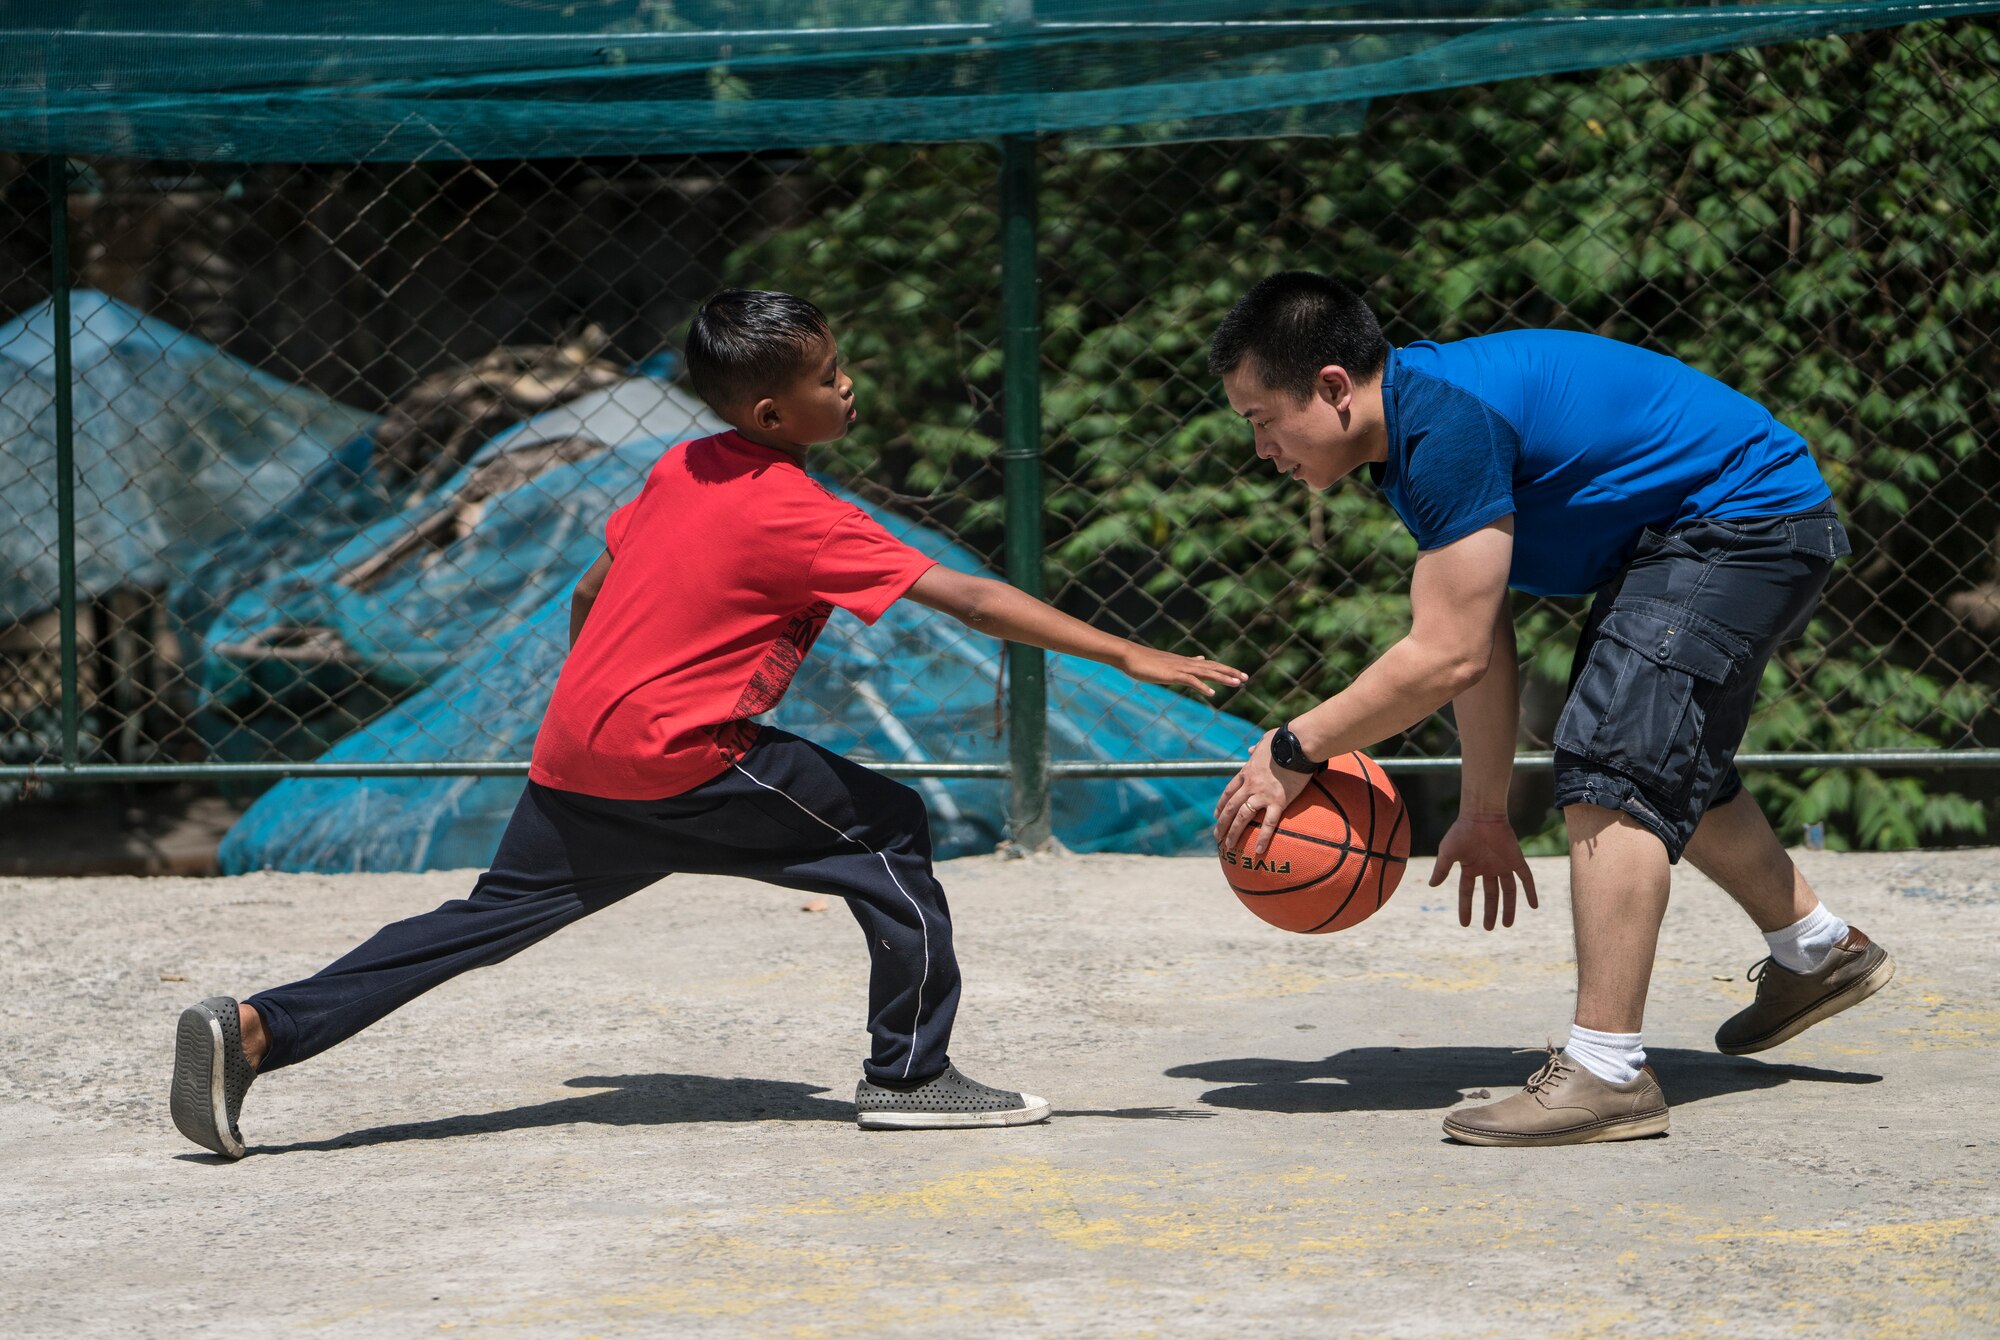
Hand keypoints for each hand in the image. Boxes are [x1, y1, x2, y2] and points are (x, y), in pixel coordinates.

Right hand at [1121, 646, 1246, 696]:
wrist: (1130, 656)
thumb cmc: (1145, 661)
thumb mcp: (1169, 663)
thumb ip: (1186, 663)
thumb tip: (1200, 659)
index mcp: (1185, 662)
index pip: (1209, 666)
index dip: (1224, 670)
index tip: (1238, 675)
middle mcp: (1186, 663)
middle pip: (1212, 668)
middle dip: (1229, 672)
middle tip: (1246, 678)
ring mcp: (1179, 668)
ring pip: (1205, 673)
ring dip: (1222, 678)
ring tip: (1237, 683)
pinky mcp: (1172, 674)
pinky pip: (1190, 681)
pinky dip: (1202, 687)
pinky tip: (1212, 693)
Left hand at [1213, 730, 1313, 855]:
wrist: (1298, 743)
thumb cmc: (1284, 739)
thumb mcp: (1266, 740)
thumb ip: (1257, 746)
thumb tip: (1251, 748)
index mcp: (1247, 771)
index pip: (1229, 791)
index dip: (1221, 804)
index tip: (1216, 815)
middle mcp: (1250, 784)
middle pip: (1231, 806)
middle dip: (1222, 823)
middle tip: (1217, 836)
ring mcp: (1262, 794)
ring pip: (1242, 817)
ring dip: (1233, 833)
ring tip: (1228, 846)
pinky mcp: (1278, 801)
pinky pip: (1268, 823)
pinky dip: (1262, 837)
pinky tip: (1258, 850)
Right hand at [1428, 813, 1538, 930]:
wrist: (1482, 815)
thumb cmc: (1462, 831)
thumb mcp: (1448, 853)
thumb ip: (1441, 869)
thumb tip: (1431, 886)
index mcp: (1471, 868)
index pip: (1467, 892)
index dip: (1466, 908)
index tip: (1465, 924)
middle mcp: (1487, 868)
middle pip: (1490, 895)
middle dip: (1490, 911)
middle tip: (1488, 928)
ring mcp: (1503, 865)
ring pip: (1508, 891)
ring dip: (1509, 908)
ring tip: (1507, 925)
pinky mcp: (1516, 859)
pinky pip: (1526, 878)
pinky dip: (1531, 891)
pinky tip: (1533, 906)